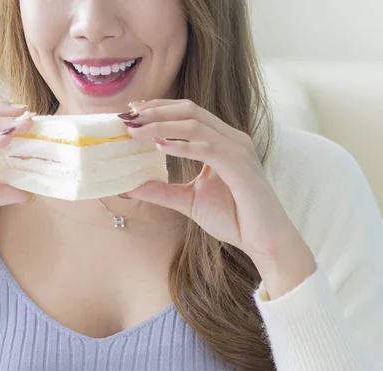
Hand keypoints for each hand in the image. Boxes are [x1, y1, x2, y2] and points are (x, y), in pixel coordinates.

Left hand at [120, 99, 315, 296]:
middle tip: (128, 116)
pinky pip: (208, 149)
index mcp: (221, 141)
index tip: (131, 110)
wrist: (264, 241)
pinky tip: (160, 147)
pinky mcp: (241, 168)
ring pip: (196, 125)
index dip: (159, 107)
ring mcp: (238, 151)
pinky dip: (183, 146)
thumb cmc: (234, 218)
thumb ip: (160, 190)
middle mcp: (231, 139)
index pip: (187, 112)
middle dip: (156, 110)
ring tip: (135, 131)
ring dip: (162, 125)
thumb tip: (127, 187)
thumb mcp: (187, 200)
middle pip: (190, 110)